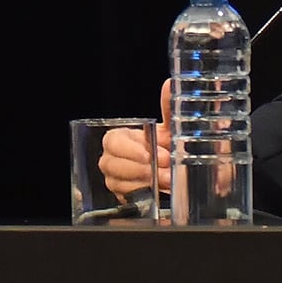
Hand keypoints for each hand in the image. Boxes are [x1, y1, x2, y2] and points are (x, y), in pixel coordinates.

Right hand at [98, 80, 173, 195]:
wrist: (169, 169)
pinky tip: (160, 190)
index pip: (113, 142)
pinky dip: (143, 193)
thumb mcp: (167, 128)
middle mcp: (110, 159)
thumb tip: (170, 84)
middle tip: (164, 169)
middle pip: (112, 164)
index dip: (131, 149)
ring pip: (118, 182)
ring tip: (167, 180)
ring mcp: (114, 179)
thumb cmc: (162, 145)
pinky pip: (125, 197)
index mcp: (117, 138)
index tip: (151, 154)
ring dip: (144, 181)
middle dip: (140, 167)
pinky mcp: (121, 197)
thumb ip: (167, 107)